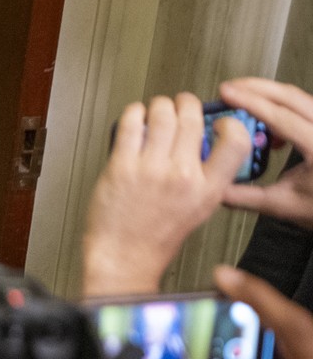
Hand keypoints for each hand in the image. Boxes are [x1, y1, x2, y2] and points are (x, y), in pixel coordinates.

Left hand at [82, 93, 248, 296]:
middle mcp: (183, 176)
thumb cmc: (157, 235)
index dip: (231, 124)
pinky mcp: (122, 165)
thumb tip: (201, 142)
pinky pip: (130, 123)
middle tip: (181, 104)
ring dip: (160, 105)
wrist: (125, 255)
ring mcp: (151, 169)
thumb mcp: (199, 208)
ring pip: (162, 114)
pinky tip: (135, 116)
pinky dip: (133, 112)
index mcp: (208, 189)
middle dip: (186, 103)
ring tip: (157, 109)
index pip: (236, 143)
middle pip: (192, 119)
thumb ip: (206, 176)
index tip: (220, 121)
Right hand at [220, 77, 312, 227]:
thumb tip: (212, 185)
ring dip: (267, 95)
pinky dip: (280, 107)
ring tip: (241, 100)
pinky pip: (303, 107)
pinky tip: (266, 123)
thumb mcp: (281, 205)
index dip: (252, 103)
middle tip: (228, 89)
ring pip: (298, 98)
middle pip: (292, 97)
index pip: (283, 118)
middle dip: (257, 88)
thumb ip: (243, 196)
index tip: (226, 93)